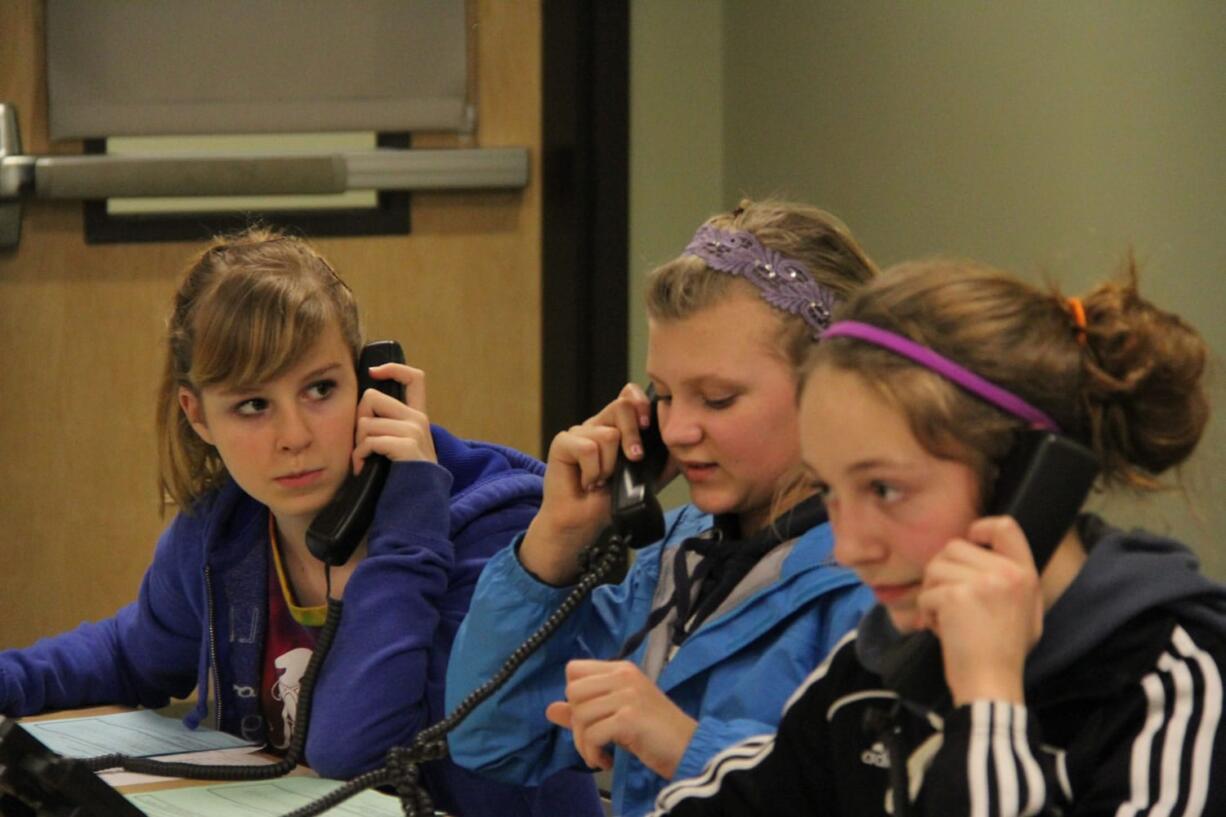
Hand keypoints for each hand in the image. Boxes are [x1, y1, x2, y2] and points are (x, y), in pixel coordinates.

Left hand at [351, 362, 435, 471]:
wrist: (418, 507)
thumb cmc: (402, 480)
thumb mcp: (400, 447)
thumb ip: (390, 426)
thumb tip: (363, 408)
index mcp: (418, 417)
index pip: (414, 377)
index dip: (392, 368)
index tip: (373, 372)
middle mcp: (419, 419)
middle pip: (372, 396)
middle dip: (357, 419)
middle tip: (360, 443)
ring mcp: (415, 432)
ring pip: (366, 422)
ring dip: (357, 445)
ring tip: (362, 461)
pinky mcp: (408, 446)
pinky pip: (370, 440)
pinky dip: (359, 456)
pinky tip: (362, 468)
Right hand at [520, 383, 672, 583]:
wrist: (583, 524)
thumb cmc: (611, 500)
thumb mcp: (647, 477)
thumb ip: (665, 458)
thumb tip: (685, 445)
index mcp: (617, 426)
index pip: (629, 395)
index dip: (641, 404)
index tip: (648, 426)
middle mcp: (598, 424)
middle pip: (621, 406)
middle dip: (633, 436)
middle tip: (633, 458)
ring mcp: (579, 432)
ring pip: (607, 434)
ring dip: (609, 466)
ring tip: (602, 480)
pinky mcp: (562, 443)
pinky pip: (587, 448)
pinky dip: (592, 471)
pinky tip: (587, 482)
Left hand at [545, 659, 696, 778]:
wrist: (688, 747)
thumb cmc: (655, 731)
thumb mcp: (617, 715)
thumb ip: (584, 710)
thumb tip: (550, 709)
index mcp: (621, 668)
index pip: (574, 669)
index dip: (574, 696)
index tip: (588, 716)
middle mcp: (623, 675)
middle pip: (572, 692)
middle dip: (575, 722)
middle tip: (592, 740)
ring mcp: (627, 695)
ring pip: (580, 715)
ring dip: (583, 744)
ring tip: (599, 754)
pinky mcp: (629, 718)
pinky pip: (592, 735)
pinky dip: (593, 753)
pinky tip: (606, 761)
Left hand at [918, 516, 1043, 704]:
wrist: (992, 684)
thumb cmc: (1004, 652)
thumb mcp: (1025, 610)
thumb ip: (1009, 579)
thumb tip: (980, 548)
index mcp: (1026, 574)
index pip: (1006, 527)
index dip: (981, 527)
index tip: (970, 541)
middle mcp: (1006, 573)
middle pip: (954, 546)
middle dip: (941, 571)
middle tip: (946, 600)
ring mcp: (981, 583)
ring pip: (935, 568)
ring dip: (932, 593)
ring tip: (946, 617)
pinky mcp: (956, 597)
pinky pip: (926, 593)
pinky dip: (927, 612)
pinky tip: (941, 630)